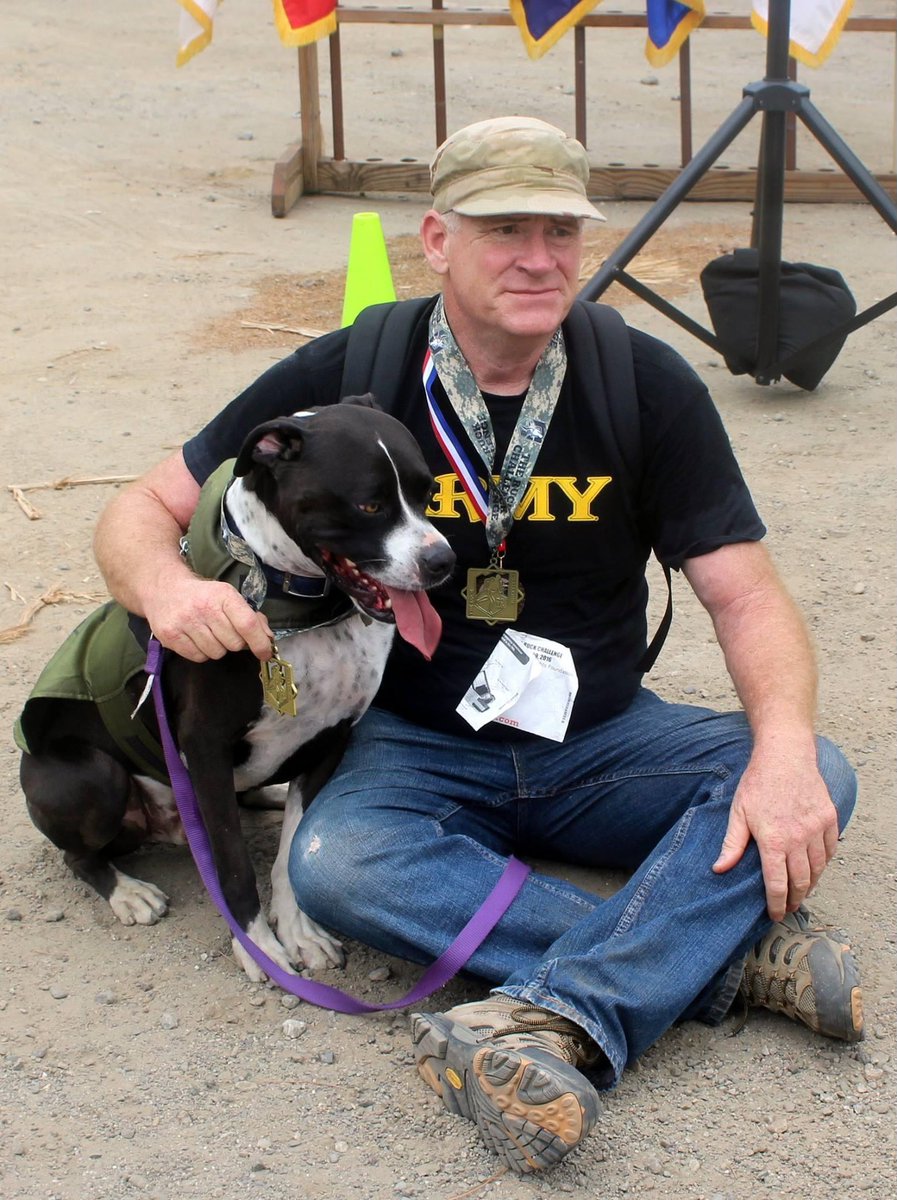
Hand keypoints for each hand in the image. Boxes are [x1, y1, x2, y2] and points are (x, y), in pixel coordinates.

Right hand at [145, 577, 272, 662]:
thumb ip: (251, 616)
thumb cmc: (202, 595)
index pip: (247, 624)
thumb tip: (267, 637)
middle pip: (234, 643)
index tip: (265, 653)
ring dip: (217, 647)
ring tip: (208, 632)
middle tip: (224, 631)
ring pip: (217, 653)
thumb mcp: (228, 597)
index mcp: (223, 595)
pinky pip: (198, 657)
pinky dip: (201, 652)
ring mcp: (185, 622)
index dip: (260, 643)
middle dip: (235, 642)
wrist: (164, 589)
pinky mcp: (170, 636)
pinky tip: (195, 638)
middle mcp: (204, 608)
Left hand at [712, 745, 839, 921]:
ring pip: (819, 868)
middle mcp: (799, 838)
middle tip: (790, 907)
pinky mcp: (829, 818)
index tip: (776, 915)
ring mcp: (817, 828)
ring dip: (811, 884)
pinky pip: (831, 850)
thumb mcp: (738, 812)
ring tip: (802, 891)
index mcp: (774, 840)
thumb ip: (732, 844)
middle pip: (801, 881)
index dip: (777, 904)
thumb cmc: (757, 783)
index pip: (777, 884)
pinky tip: (816, 867)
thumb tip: (719, 869)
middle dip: (796, 899)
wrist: (785, 756)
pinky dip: (824, 863)